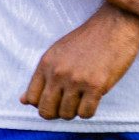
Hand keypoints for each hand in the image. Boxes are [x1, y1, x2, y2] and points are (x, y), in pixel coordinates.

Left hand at [21, 4, 138, 119]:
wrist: (116, 25)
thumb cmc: (88, 40)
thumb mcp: (58, 53)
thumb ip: (42, 77)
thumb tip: (23, 101)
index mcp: (46, 63)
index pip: (31, 99)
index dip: (43, 104)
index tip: (56, 98)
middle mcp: (58, 72)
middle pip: (46, 112)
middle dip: (57, 112)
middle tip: (70, 102)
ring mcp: (76, 79)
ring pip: (66, 114)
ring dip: (75, 110)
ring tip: (83, 96)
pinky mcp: (96, 85)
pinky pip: (86, 114)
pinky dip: (89, 110)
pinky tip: (94, 97)